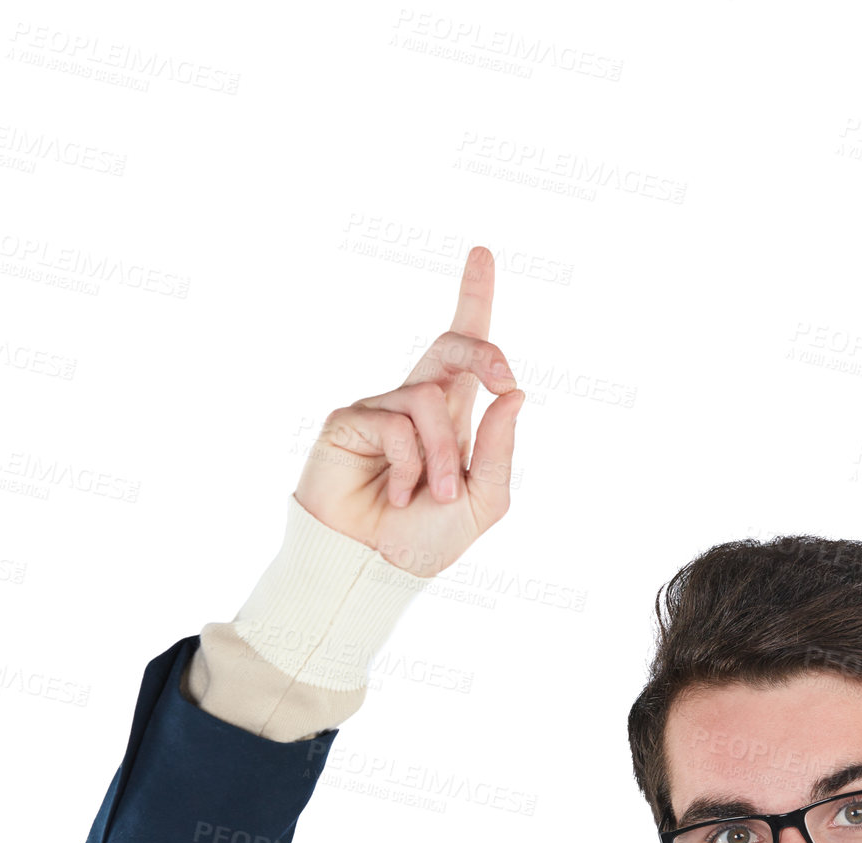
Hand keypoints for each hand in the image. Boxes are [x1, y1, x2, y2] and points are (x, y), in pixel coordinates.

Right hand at [293, 245, 523, 577]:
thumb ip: (501, 450)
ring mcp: (380, 408)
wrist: (374, 571)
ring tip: (430, 495)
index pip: (465, 352)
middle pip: (453, 346)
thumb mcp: (484, 502)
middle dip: (484, 352)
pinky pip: (396, 423)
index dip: (473, 298)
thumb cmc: (424, 541)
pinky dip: (407, 464)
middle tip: (503, 378)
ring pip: (431, 400)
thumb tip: (513, 394)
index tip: (481, 253)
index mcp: (453, 418)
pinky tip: (392, 493)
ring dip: (443, 455)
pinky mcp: (348, 420)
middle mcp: (416, 404)